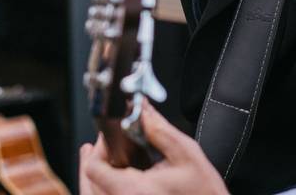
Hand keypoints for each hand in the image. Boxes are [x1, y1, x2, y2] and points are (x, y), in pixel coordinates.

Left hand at [80, 101, 228, 194]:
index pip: (95, 168)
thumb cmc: (205, 193)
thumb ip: (159, 129)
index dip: (99, 147)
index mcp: (134, 191)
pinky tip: (112, 175)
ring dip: (94, 175)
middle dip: (93, 159)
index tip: (110, 135)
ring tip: (93, 156)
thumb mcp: (186, 154)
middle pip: (91, 184)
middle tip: (96, 144)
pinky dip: (102, 189)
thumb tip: (141, 108)